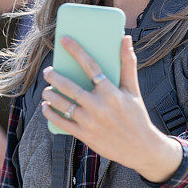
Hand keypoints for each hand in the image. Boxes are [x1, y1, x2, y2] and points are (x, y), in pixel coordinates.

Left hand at [41, 35, 182, 182]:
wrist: (141, 148)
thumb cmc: (137, 115)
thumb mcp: (133, 89)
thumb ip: (128, 63)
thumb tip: (125, 38)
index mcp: (111, 92)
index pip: (90, 66)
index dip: (76, 51)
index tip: (65, 40)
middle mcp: (99, 106)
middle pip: (70, 86)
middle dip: (54, 76)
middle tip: (48, 71)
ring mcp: (90, 122)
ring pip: (62, 104)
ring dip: (50, 95)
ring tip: (46, 89)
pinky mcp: (84, 135)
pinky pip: (61, 122)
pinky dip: (50, 114)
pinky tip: (46, 107)